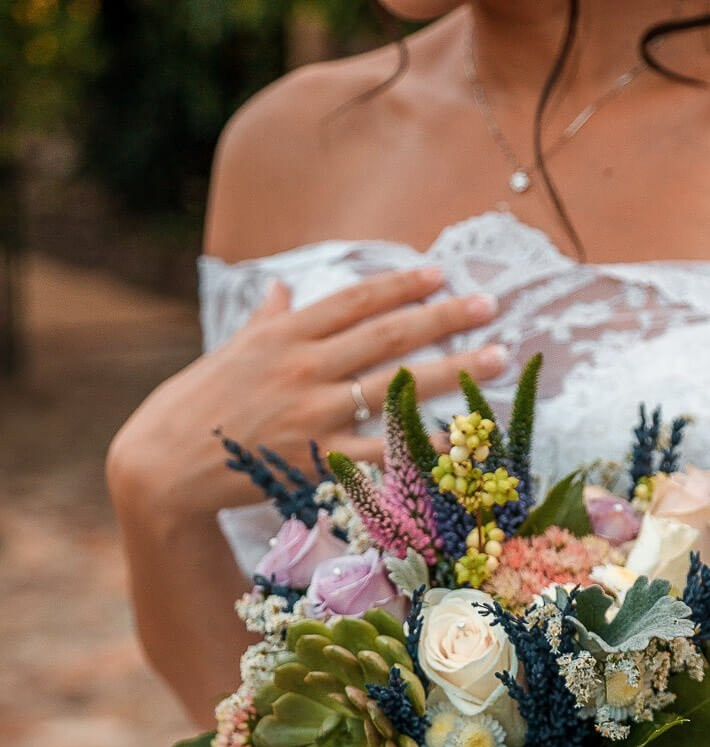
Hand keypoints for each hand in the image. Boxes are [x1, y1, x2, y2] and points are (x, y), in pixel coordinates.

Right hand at [108, 263, 507, 528]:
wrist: (164, 464)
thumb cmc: (197, 405)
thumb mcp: (231, 351)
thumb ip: (267, 319)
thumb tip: (284, 287)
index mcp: (284, 335)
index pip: (355, 301)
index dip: (401, 285)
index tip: (440, 273)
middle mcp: (304, 368)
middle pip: (388, 336)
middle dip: (444, 318)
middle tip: (490, 305)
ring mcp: (314, 413)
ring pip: (397, 386)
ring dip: (454, 371)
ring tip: (498, 357)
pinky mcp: (318, 459)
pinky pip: (385, 451)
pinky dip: (426, 444)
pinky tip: (464, 437)